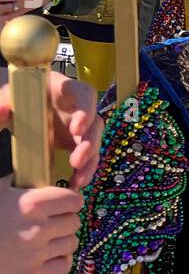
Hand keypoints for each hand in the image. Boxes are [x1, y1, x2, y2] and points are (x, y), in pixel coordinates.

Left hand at [0, 73, 102, 190]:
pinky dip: (83, 172)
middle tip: (76, 162)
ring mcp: (80, 126)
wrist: (18, 111)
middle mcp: (77, 108)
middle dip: (89, 144)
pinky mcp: (76, 143)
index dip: (86, 111)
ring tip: (78, 180)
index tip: (76, 129)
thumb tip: (1, 110)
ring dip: (90, 162)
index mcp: (65, 90)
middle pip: (94, 123)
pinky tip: (75, 184)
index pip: (85, 94)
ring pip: (94, 143)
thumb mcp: (9, 97)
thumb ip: (2, 102)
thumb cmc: (18, 99)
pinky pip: (87, 158)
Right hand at [0, 178, 83, 273]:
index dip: (70, 199)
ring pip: (72, 243)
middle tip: (55, 218)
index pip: (73, 200)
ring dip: (64, 238)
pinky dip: (60, 259)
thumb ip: (12, 177)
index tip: (63, 201)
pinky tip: (49, 253)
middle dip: (67, 218)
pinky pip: (64, 266)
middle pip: (74, 221)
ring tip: (51, 235)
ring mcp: (36, 254)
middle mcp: (38, 229)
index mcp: (30, 204)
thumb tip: (19, 157)